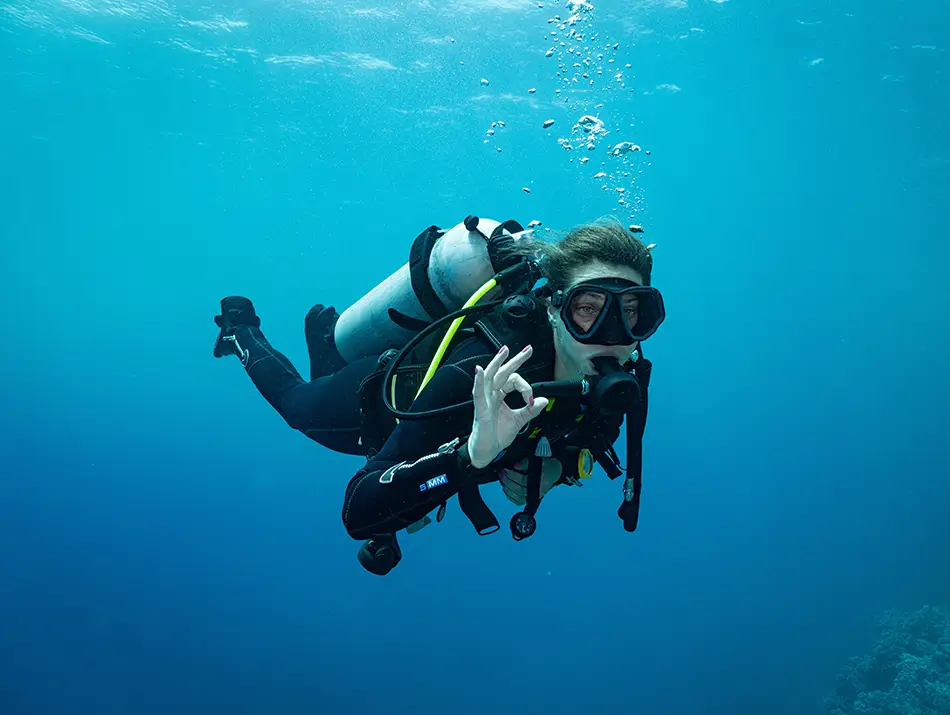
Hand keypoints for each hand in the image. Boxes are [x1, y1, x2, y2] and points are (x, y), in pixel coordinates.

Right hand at [467, 345, 548, 468]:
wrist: (487, 451)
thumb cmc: (497, 434)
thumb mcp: (519, 420)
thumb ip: (531, 410)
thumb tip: (544, 400)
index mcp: (499, 394)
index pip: (514, 381)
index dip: (526, 388)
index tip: (531, 399)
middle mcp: (491, 394)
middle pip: (504, 372)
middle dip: (516, 360)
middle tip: (529, 349)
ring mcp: (485, 400)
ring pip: (490, 377)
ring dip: (497, 363)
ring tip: (505, 351)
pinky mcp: (480, 409)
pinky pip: (478, 393)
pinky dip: (479, 381)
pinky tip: (479, 371)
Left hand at [499, 458, 562, 505]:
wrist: (554, 472)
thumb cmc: (545, 465)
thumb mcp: (538, 460)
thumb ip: (526, 462)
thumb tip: (515, 466)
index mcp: (541, 481)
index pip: (523, 480)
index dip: (512, 475)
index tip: (505, 469)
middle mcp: (538, 491)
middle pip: (519, 490)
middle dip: (507, 481)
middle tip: (501, 473)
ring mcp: (535, 497)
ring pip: (518, 497)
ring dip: (507, 489)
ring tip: (502, 480)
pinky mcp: (531, 499)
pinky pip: (519, 502)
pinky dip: (510, 497)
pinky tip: (505, 489)